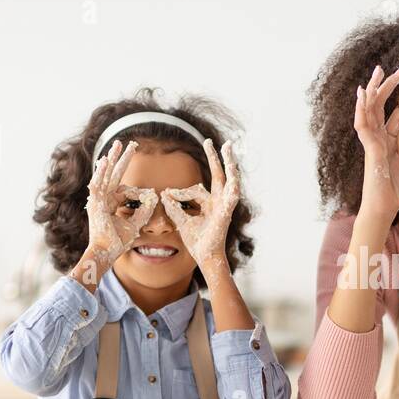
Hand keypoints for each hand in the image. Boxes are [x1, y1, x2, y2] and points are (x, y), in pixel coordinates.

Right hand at [79, 140, 157, 280]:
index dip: (134, 183)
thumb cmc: (118, 242)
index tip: (147, 188)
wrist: (107, 252)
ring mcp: (98, 201)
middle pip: (114, 174)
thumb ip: (144, 212)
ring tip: (117, 144)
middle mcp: (104, 199)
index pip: (121, 184)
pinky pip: (98, 185)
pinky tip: (107, 160)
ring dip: (112, 159)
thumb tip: (153, 198)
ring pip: (105, 175)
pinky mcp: (95, 204)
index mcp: (111, 202)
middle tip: (130, 143)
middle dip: (122, 158)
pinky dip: (102, 172)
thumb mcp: (135, 224)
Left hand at [161, 138, 239, 278]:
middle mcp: (219, 202)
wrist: (205, 257)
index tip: (167, 192)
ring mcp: (224, 207)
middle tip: (212, 140)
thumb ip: (174, 207)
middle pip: (219, 175)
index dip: (179, 191)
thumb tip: (163, 194)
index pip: (197, 187)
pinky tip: (234, 176)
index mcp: (210, 203)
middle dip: (216, 158)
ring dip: (229, 165)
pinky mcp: (226, 214)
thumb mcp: (181, 220)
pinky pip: (232, 198)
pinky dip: (233, 186)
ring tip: (228, 150)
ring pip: (229, 181)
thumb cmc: (196, 242)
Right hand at [353, 64, 398, 225]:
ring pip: (369, 110)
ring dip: (372, 90)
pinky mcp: (370, 150)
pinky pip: (364, 126)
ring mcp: (372, 142)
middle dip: (388, 86)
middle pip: (380, 105)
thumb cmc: (396, 190)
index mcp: (388, 140)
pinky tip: (362, 95)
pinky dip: (362, 110)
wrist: (385, 208)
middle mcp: (377, 138)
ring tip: (377, 72)